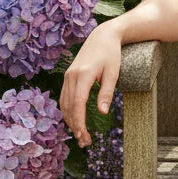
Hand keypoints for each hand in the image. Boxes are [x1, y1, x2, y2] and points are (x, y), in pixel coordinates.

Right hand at [59, 23, 122, 147]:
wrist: (102, 36)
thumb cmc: (111, 54)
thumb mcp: (113, 73)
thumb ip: (107, 93)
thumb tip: (103, 113)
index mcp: (83, 75)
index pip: (78, 104)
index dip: (79, 122)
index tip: (84, 136)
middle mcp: (71, 76)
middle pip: (69, 107)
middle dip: (75, 126)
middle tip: (84, 142)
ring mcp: (67, 76)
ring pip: (64, 103)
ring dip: (70, 120)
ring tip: (79, 135)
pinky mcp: (68, 76)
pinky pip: (64, 97)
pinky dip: (68, 111)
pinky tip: (74, 121)